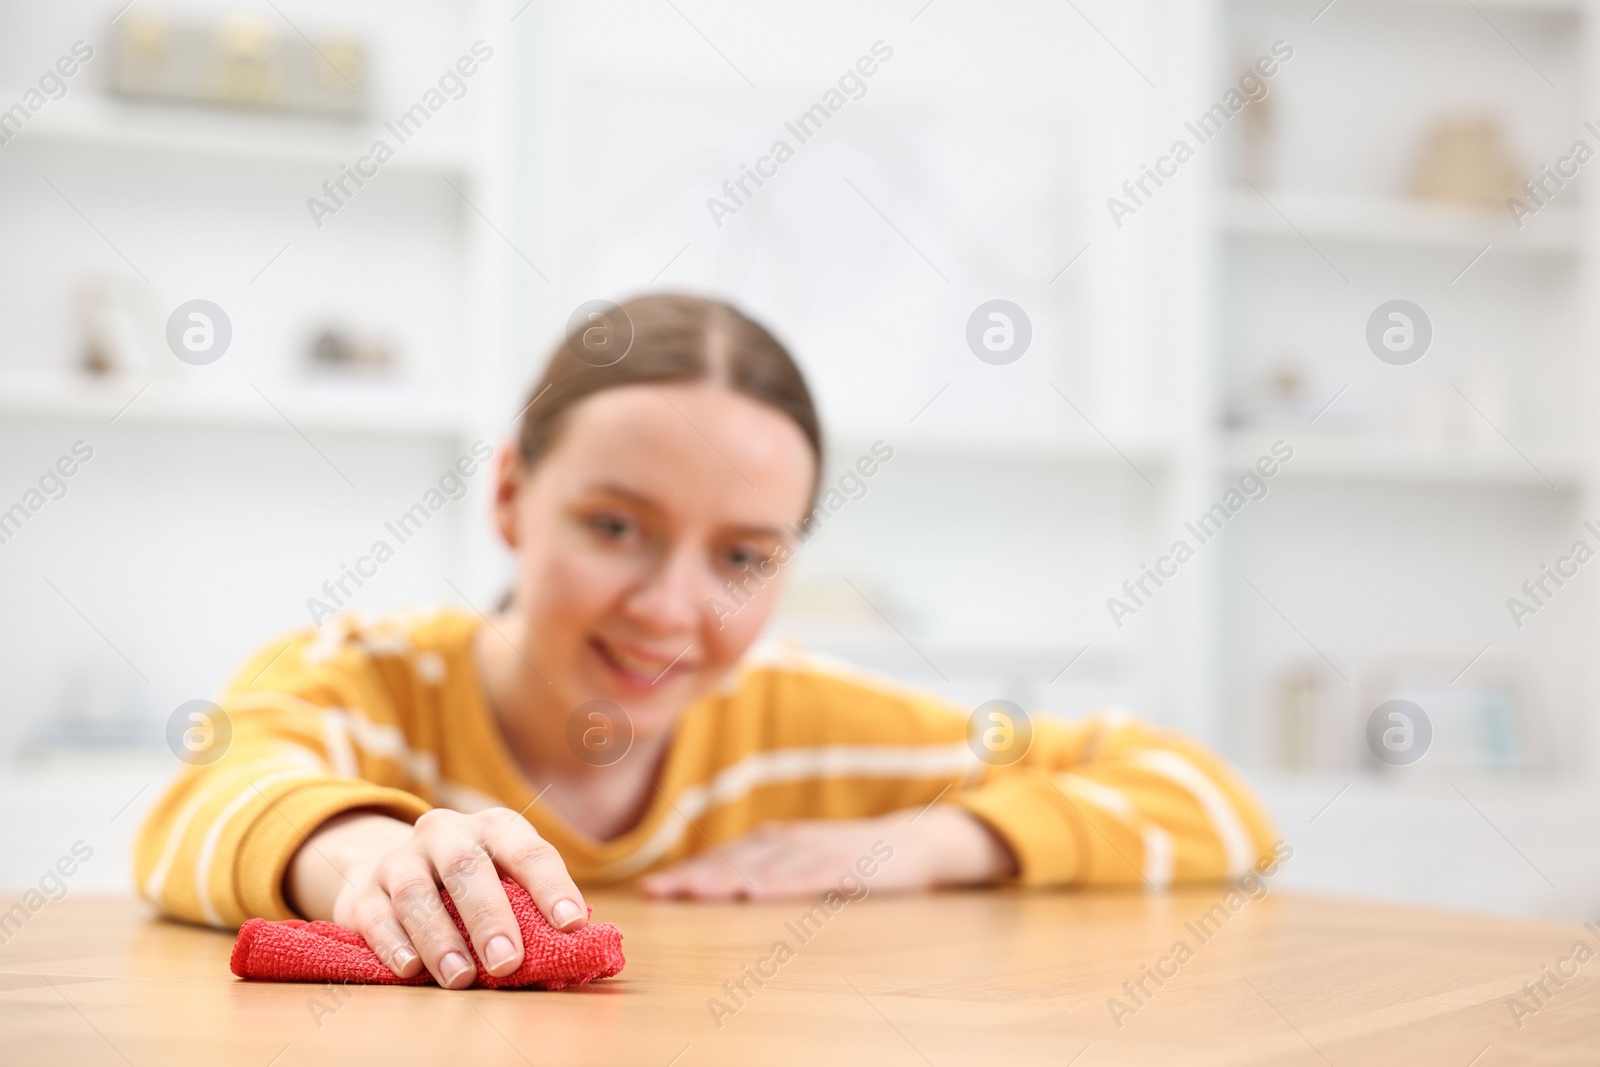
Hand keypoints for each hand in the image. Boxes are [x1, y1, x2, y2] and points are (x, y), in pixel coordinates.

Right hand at [284, 807, 588, 988]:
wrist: (388, 866)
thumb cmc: (468, 884)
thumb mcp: (502, 878)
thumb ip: (529, 906)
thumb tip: (574, 946)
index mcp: (494, 828)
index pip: (529, 852)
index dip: (552, 887)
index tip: (571, 924)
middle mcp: (446, 833)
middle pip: (468, 867)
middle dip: (490, 917)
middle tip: (508, 961)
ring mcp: (401, 859)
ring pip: (417, 893)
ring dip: (440, 938)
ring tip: (460, 977)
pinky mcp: (364, 891)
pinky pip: (377, 916)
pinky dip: (394, 944)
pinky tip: (411, 969)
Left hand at [637, 805, 1015, 900]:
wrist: (912, 842)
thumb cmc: (848, 857)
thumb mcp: (800, 860)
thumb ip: (762, 869)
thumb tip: (716, 887)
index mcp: (772, 841)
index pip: (720, 859)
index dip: (684, 873)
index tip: (648, 891)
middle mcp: (788, 841)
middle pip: (732, 861)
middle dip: (691, 877)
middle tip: (655, 892)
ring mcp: (816, 852)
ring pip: (763, 867)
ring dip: (725, 879)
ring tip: (692, 892)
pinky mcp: (844, 867)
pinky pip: (807, 878)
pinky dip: (780, 884)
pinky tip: (757, 892)